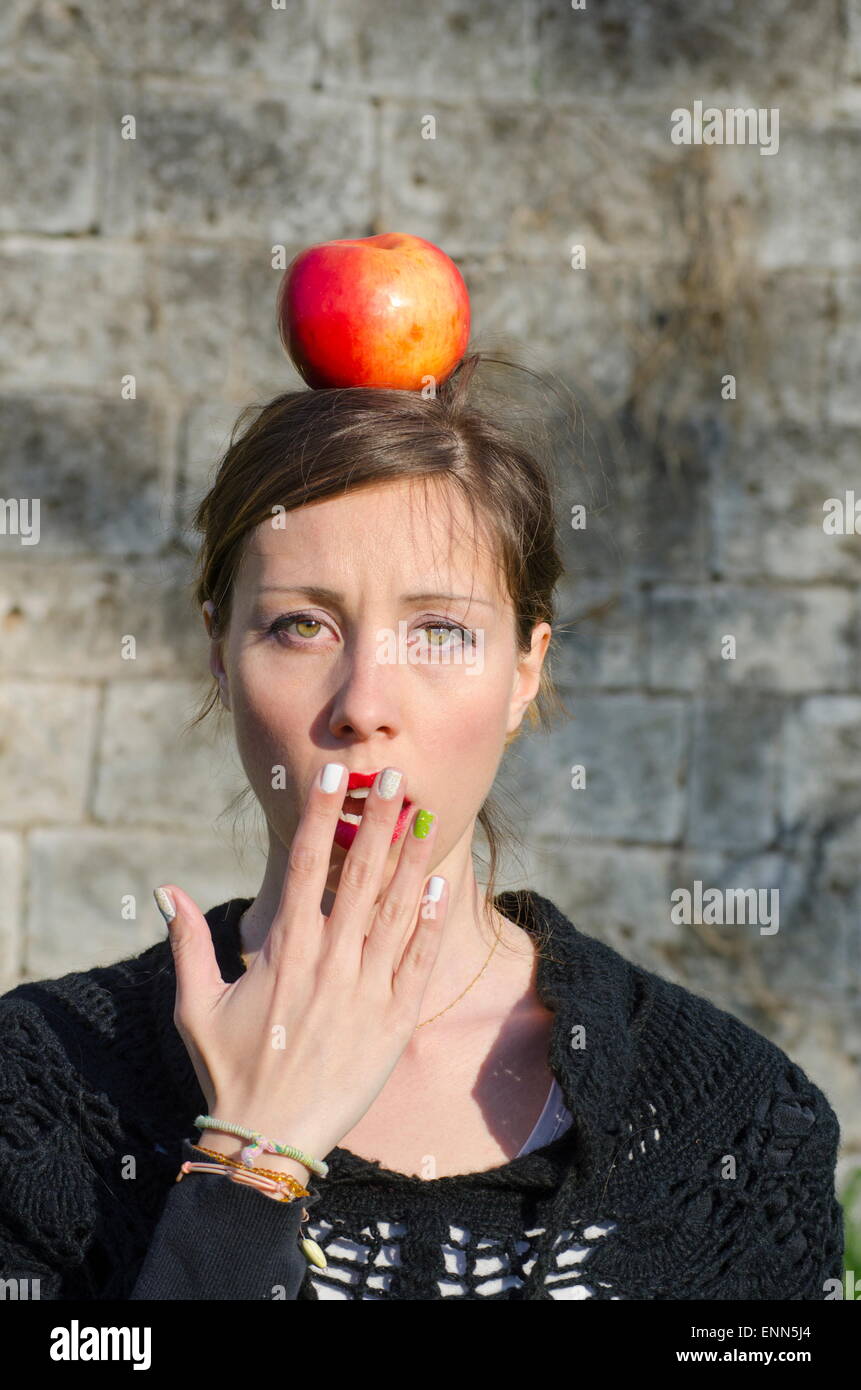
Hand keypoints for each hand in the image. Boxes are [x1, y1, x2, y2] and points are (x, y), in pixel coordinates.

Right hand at [157, 764, 446, 1168]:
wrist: (268, 1141)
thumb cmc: (229, 1071)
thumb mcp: (195, 1005)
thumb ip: (188, 942)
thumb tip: (166, 890)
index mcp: (283, 950)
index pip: (303, 864)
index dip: (320, 815)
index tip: (333, 775)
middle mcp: (328, 962)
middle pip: (357, 875)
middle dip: (376, 821)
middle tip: (393, 776)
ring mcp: (365, 990)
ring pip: (394, 910)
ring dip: (410, 860)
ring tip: (423, 817)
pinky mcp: (393, 1022)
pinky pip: (417, 962)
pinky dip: (429, 922)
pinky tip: (441, 887)